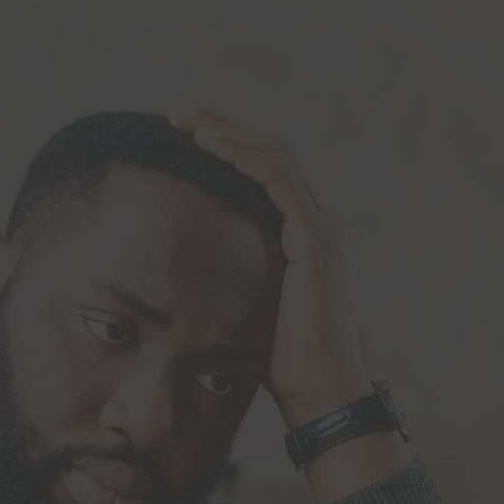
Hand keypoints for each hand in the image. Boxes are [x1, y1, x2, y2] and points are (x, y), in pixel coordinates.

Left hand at [168, 105, 372, 426]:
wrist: (319, 393)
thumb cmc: (283, 364)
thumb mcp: (249, 306)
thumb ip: (235, 277)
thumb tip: (189, 273)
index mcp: (309, 235)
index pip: (269, 171)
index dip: (229, 145)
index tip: (186, 133)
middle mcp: (323, 222)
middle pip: (272, 152)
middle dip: (223, 125)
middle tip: (178, 110)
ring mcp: (325, 228)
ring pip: (274, 156)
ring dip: (227, 131)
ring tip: (185, 118)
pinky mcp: (317, 240)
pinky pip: (276, 180)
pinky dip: (241, 156)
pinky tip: (208, 145)